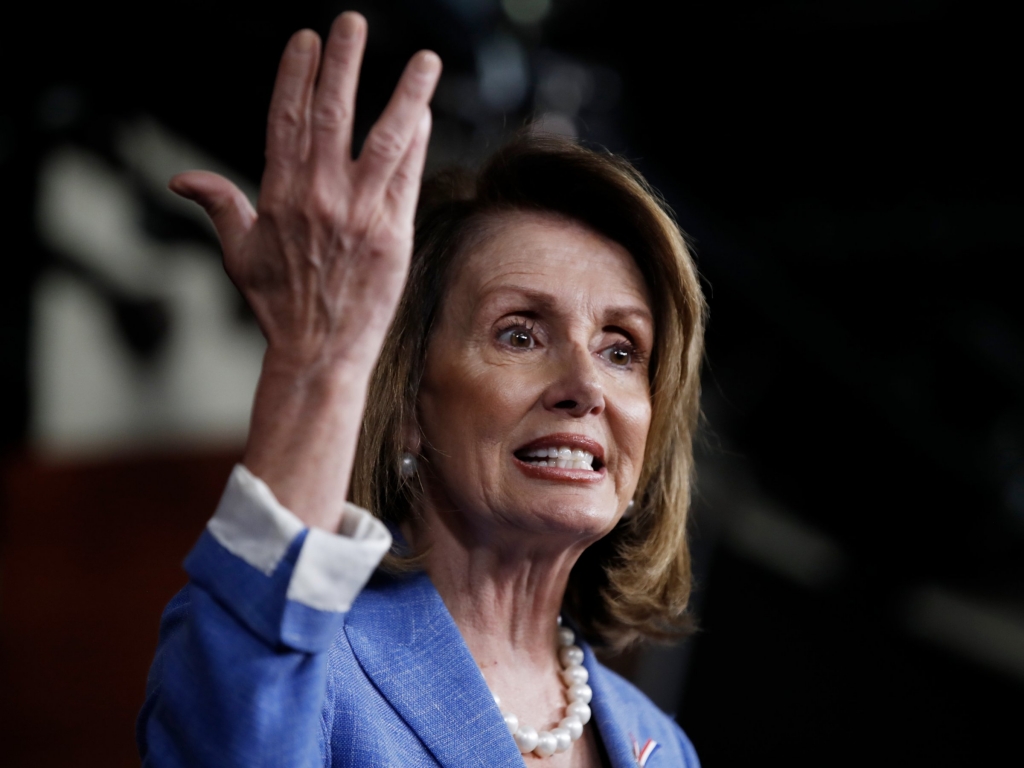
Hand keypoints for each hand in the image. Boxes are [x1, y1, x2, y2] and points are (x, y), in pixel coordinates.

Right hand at [167, 13, 441, 528]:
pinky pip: (408, 178)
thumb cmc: (278, 305)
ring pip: (386, 140)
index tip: (306, 40)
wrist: (319, 352)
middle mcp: (319, 197)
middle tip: (352, 22)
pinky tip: (426, 113)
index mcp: (279, 194)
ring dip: (406, 95)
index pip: (286, 118)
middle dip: (343, 63)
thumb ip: (219, 206)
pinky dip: (418, 143)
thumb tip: (181, 178)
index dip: (296, 75)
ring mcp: (360, 214)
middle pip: (333, 115)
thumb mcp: (239, 254)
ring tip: (426, 60)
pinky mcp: (394, 234)